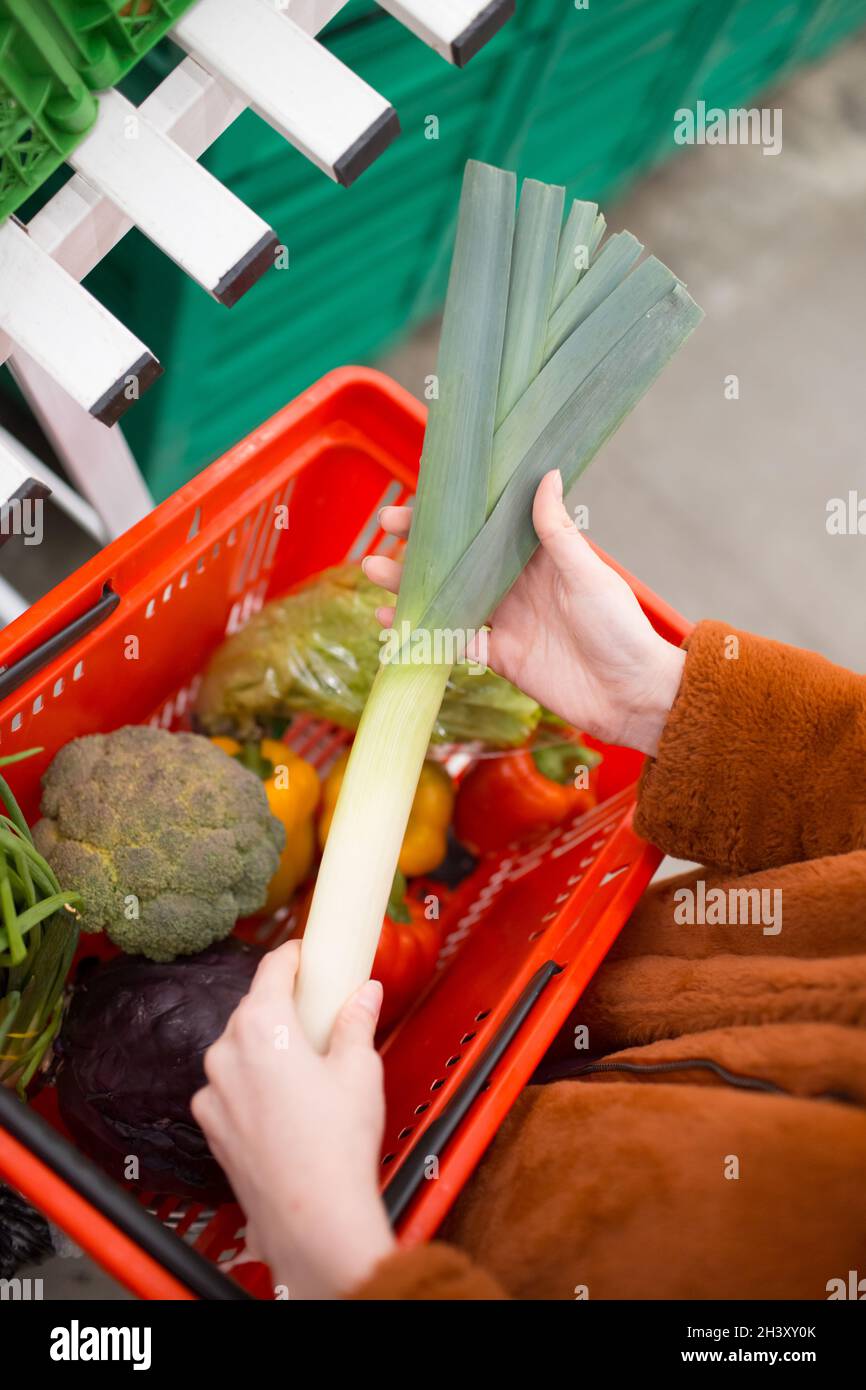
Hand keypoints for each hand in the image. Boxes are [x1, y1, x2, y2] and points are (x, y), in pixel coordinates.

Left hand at [191, 940, 395, 1299]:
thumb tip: (365, 993)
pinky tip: (283, 1103)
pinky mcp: (210, 1125)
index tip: (307, 953)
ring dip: (264, 1046)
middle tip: (315, 1011)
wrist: (312, 1217)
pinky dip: (250, 1083)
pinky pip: (229, 1086)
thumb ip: (356, 1022)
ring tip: (303, 1065)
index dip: (293, 954)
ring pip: (237, 1048)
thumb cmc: (337, 1145)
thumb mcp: (360, 1070)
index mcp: (262, 1026)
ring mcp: (213, 1090)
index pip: (272, 968)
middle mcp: (226, 1051)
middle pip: (252, 1008)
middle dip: (282, 1005)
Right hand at [364, 469, 684, 757]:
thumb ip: (558, 532)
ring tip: (372, 570)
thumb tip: (546, 474)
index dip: (454, 513)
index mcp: (538, 556)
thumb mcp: (589, 574)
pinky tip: (391, 626)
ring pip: (447, 596)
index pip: (487, 525)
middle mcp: (516, 583)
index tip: (420, 499)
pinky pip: (452, 640)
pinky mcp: (498, 656)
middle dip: (419, 546)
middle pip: (458, 559)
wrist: (631, 696)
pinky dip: (421, 633)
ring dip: (411, 586)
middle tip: (383, 530)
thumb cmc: (620, 629)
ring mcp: (504, 619)